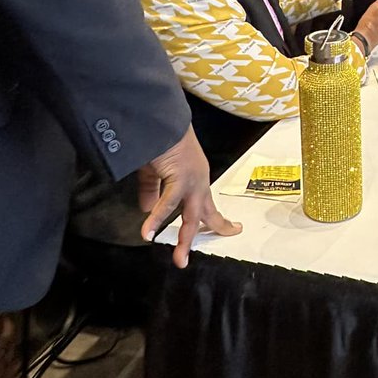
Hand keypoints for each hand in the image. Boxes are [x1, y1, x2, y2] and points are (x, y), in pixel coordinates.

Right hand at [138, 125, 241, 268]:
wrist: (160, 118)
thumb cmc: (159, 139)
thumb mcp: (155, 170)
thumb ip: (151, 190)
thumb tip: (146, 210)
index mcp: (196, 177)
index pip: (208, 204)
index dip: (216, 219)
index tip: (231, 229)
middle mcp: (199, 180)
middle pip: (205, 213)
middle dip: (209, 233)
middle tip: (207, 254)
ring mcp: (192, 179)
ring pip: (190, 214)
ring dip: (183, 239)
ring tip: (179, 259)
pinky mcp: (180, 176)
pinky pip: (168, 202)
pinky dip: (157, 218)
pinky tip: (148, 232)